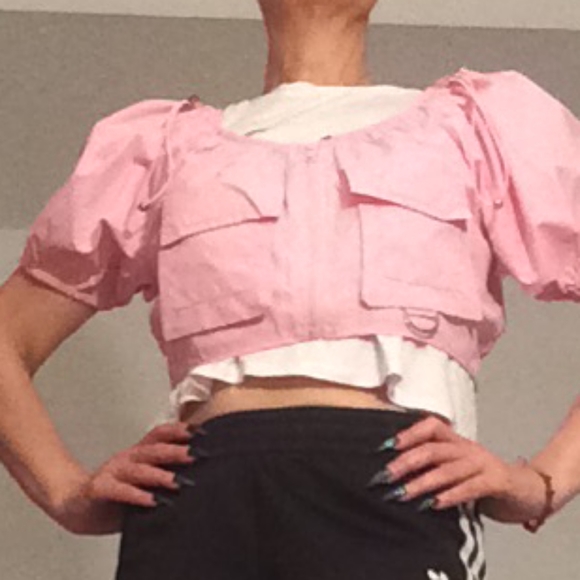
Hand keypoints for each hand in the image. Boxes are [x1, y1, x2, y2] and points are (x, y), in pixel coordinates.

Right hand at [51, 421, 198, 534]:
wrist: (75, 504)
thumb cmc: (113, 495)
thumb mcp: (141, 482)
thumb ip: (161, 478)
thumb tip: (195, 478)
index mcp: (138, 453)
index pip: (159, 434)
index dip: (179, 430)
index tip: (201, 433)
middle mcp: (127, 458)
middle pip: (153, 449)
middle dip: (175, 451)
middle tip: (194, 455)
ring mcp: (113, 471)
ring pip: (138, 469)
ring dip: (158, 475)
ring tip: (176, 482)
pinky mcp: (100, 488)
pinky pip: (120, 490)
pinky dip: (136, 495)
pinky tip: (150, 501)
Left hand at [369, 414, 546, 522]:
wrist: (530, 490)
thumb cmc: (485, 480)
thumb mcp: (458, 468)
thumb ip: (435, 466)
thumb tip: (397, 473)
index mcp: (457, 441)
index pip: (430, 426)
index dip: (407, 434)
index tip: (383, 447)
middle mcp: (467, 448)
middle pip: (432, 449)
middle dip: (406, 462)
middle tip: (385, 476)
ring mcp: (483, 463)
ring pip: (447, 469)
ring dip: (421, 482)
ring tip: (402, 494)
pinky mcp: (497, 482)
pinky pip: (470, 487)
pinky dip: (450, 495)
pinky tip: (434, 504)